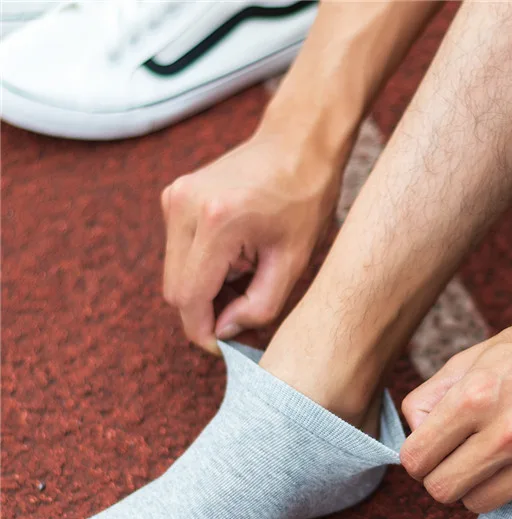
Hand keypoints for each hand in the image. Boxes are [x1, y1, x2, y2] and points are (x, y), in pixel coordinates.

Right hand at [161, 128, 343, 352]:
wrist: (296, 143)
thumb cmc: (304, 200)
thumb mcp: (293, 263)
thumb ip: (258, 306)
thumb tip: (223, 331)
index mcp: (217, 222)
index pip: (189, 299)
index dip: (204, 333)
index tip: (227, 348)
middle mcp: (184, 207)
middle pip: (175, 290)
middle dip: (206, 315)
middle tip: (243, 320)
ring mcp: (173, 197)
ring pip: (174, 274)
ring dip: (204, 293)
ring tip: (246, 286)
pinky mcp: (173, 196)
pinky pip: (178, 253)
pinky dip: (201, 270)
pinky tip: (235, 265)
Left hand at [400, 306, 511, 510]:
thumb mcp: (473, 356)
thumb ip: (430, 397)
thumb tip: (412, 435)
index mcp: (479, 397)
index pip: (416, 460)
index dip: (416, 455)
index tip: (429, 447)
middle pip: (441, 491)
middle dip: (440, 474)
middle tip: (455, 455)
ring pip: (476, 504)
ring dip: (476, 483)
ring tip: (494, 451)